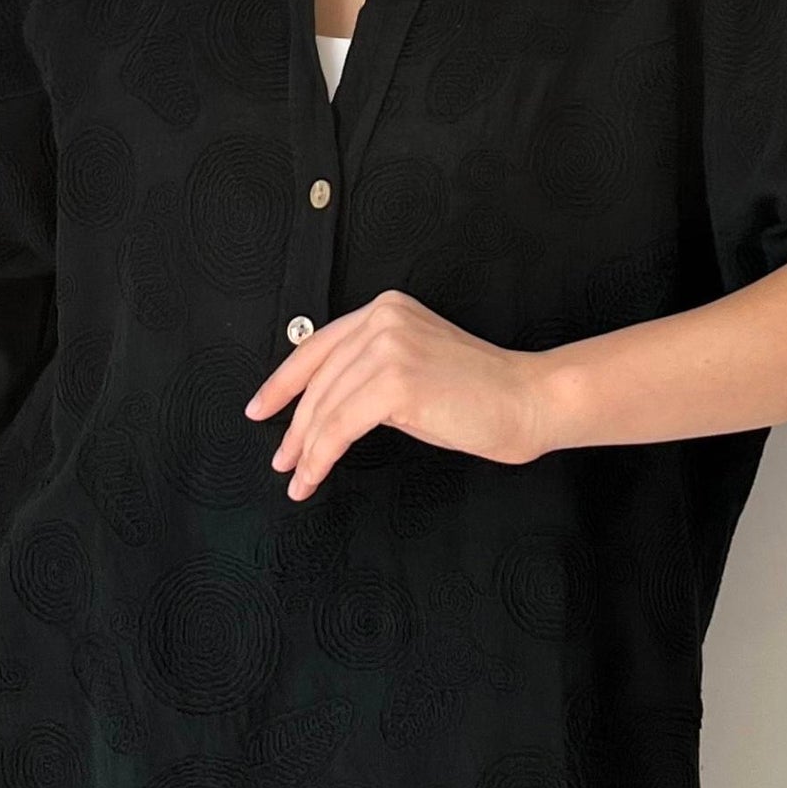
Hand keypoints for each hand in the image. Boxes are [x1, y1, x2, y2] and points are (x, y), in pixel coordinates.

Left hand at [245, 291, 548, 498]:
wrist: (525, 401)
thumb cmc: (476, 395)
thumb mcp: (412, 370)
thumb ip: (368, 375)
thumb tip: (325, 410)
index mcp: (386, 309)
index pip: (318, 346)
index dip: (283, 382)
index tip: (261, 409)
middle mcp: (383, 319)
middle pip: (318, 380)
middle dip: (295, 427)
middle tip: (281, 459)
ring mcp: (389, 347)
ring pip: (325, 408)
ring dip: (306, 449)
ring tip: (297, 477)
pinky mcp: (396, 382)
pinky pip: (340, 427)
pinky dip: (321, 456)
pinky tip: (313, 476)